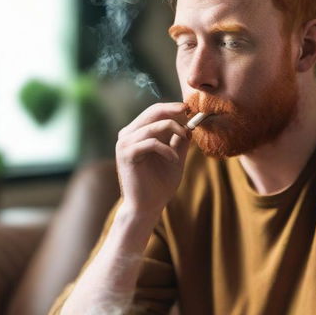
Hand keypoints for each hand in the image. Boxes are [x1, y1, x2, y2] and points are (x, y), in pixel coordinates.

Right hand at [115, 102, 189, 216]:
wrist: (147, 206)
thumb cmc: (160, 184)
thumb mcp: (174, 157)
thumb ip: (179, 141)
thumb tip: (190, 124)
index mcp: (137, 133)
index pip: (154, 111)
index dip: (172, 108)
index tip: (189, 108)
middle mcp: (128, 134)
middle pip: (152, 113)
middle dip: (173, 111)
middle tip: (189, 113)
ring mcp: (125, 143)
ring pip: (153, 126)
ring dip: (174, 131)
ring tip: (184, 142)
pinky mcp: (127, 155)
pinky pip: (150, 143)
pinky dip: (166, 149)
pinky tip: (173, 159)